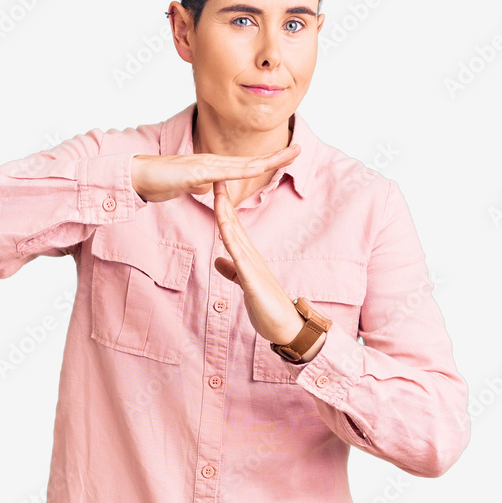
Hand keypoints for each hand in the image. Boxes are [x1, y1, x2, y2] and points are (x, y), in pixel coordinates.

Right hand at [130, 144, 299, 203]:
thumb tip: (211, 189)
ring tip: (288, 154)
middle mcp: (212, 162)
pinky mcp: (195, 172)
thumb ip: (200, 185)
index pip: (245, 165)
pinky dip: (240, 171)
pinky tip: (255, 168)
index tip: (286, 156)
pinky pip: (222, 172)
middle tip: (300, 148)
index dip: (267, 160)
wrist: (137, 176)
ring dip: (266, 160)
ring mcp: (205, 165)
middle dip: (276, 156)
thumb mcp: (186, 186)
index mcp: (212, 167)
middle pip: (251, 160)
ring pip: (242, 164)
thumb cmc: (159, 181)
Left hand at [212, 180, 323, 358]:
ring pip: (235, 235)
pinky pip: (239, 257)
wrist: (287, 327)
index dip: (223, 206)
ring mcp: (252, 266)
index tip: (214, 187)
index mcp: (248, 257)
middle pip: (234, 223)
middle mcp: (251, 256)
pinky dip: (230, 241)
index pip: (232, 226)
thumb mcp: (244, 285)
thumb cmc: (267, 307)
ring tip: (218, 193)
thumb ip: (232, 271)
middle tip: (217, 175)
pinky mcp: (252, 280)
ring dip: (226, 213)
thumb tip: (218, 261)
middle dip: (224, 200)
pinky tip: (223, 228)